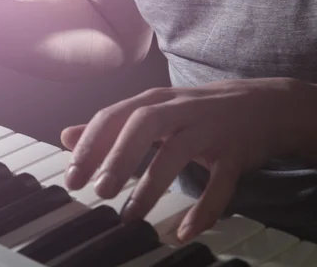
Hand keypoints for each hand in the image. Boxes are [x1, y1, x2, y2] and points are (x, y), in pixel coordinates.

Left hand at [60, 78, 305, 241]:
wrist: (264, 105)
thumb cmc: (196, 111)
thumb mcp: (151, 111)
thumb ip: (110, 125)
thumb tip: (66, 136)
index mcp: (153, 100)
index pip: (112, 116)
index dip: (90, 146)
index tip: (72, 178)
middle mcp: (178, 109)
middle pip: (143, 124)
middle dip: (118, 157)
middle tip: (100, 192)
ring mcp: (208, 128)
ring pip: (178, 152)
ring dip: (151, 186)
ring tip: (130, 216)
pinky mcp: (235, 152)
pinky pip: (220, 182)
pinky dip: (203, 209)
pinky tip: (184, 232)